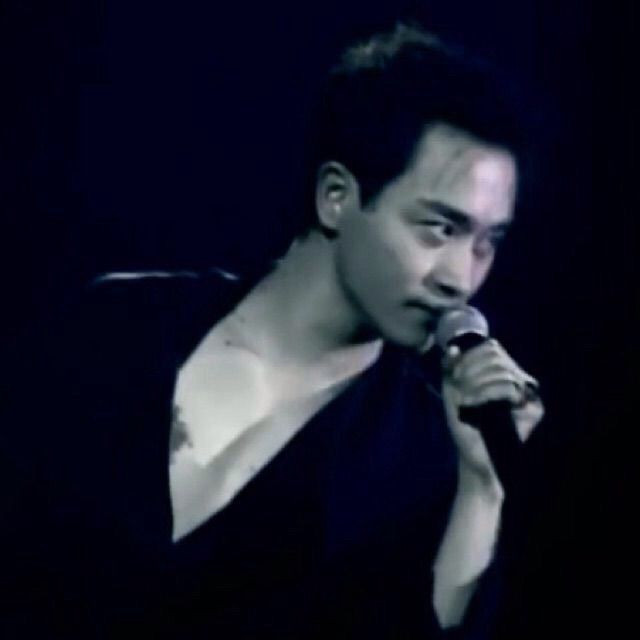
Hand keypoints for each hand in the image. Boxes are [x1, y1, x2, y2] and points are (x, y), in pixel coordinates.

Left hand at [441, 339, 544, 490]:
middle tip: (459, 390)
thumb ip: (451, 368)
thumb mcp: (451, 392)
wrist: (474, 458)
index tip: (454, 375)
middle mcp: (517, 379)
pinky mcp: (534, 409)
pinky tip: (474, 405)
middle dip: (472, 370)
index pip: (491, 347)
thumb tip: (452, 347)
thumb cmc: (464, 425)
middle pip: (496, 356)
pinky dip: (487, 394)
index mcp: (500, 372)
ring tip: (466, 402)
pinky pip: (511, 389)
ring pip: (503, 371)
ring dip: (477, 385)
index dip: (470, 356)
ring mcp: (527, 393)